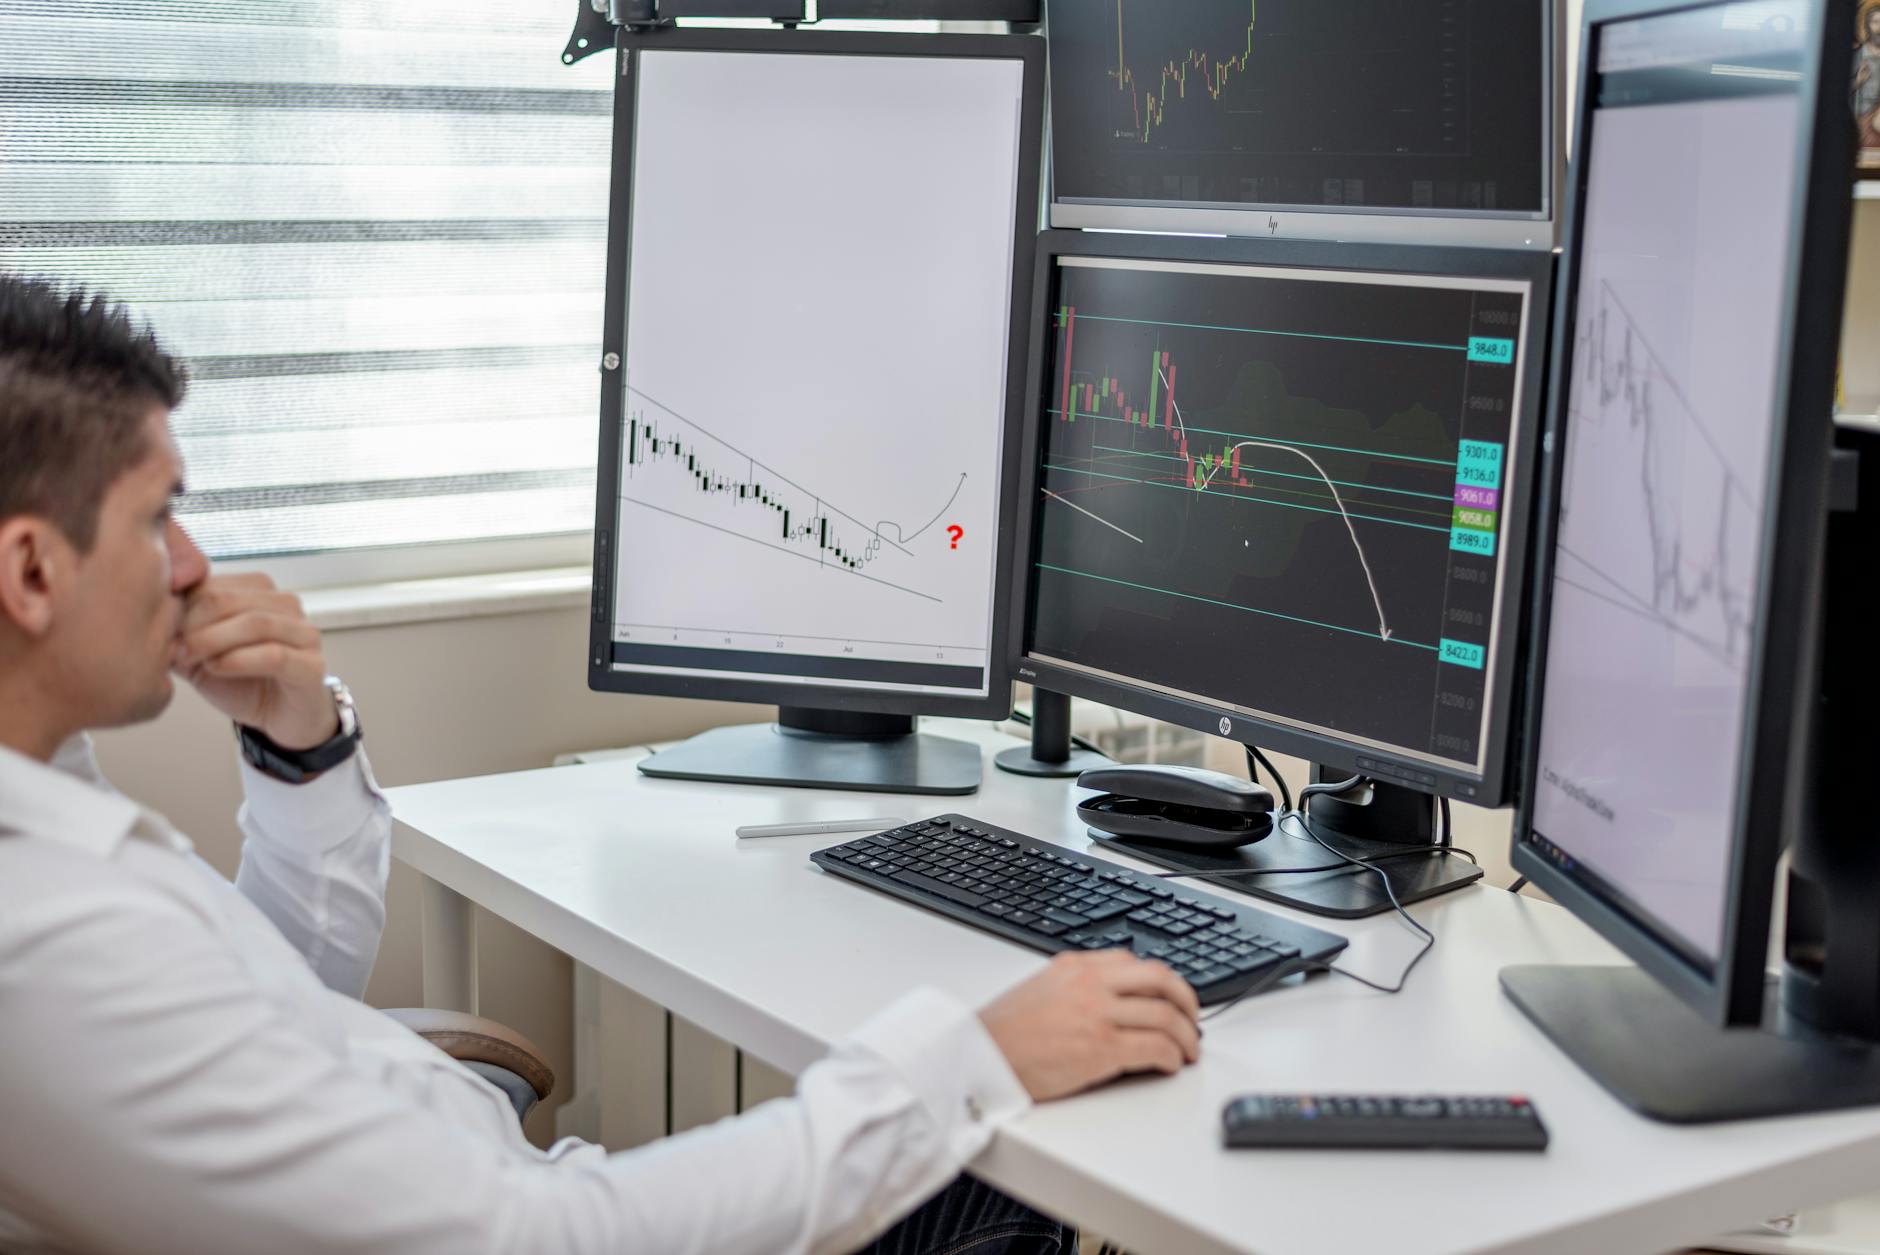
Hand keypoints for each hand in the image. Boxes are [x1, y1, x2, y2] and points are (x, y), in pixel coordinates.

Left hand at [172, 574, 338, 750]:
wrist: (280, 717)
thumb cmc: (242, 681)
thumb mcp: (201, 654)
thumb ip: (181, 633)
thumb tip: (152, 617)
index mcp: (259, 592)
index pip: (212, 584)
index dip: (181, 608)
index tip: (164, 636)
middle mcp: (286, 605)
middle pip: (229, 599)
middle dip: (194, 625)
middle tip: (173, 650)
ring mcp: (304, 633)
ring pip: (255, 623)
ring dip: (213, 641)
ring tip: (190, 660)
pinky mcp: (313, 665)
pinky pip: (275, 655)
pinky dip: (238, 660)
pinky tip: (216, 668)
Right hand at [979, 950, 1201, 1101]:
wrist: (979, 1058)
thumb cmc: (1003, 1034)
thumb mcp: (1041, 990)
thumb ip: (1077, 987)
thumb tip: (1111, 1001)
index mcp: (1076, 966)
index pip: (1135, 962)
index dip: (1162, 983)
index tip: (1170, 999)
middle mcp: (1090, 983)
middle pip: (1161, 979)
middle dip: (1187, 1001)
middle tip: (1192, 1021)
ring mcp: (1098, 1013)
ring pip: (1165, 1014)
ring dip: (1186, 1035)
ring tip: (1188, 1051)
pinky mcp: (1101, 1047)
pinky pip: (1155, 1047)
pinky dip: (1172, 1056)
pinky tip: (1170, 1065)